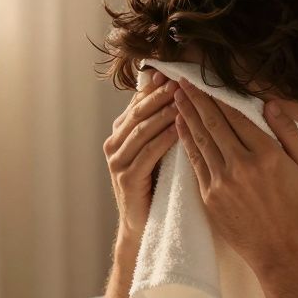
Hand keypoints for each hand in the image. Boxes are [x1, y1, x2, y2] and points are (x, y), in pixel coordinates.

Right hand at [104, 68, 180, 240]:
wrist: (144, 225)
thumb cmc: (157, 185)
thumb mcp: (158, 150)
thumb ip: (163, 125)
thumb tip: (181, 93)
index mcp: (120, 133)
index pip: (138, 103)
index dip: (155, 88)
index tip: (174, 72)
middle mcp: (114, 144)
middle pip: (138, 112)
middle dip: (160, 96)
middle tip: (181, 81)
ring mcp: (117, 162)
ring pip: (142, 130)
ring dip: (164, 113)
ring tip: (184, 101)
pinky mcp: (126, 179)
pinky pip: (148, 153)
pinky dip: (164, 139)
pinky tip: (180, 130)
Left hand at [173, 77, 297, 274]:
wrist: (279, 249)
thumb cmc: (295, 206)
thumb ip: (289, 132)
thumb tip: (270, 105)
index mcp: (267, 154)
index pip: (237, 116)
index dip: (219, 97)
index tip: (207, 82)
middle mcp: (242, 165)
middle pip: (214, 123)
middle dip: (196, 100)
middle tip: (182, 81)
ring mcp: (223, 181)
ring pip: (201, 140)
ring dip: (187, 116)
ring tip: (176, 97)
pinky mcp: (210, 196)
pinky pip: (195, 162)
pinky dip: (186, 141)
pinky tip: (180, 127)